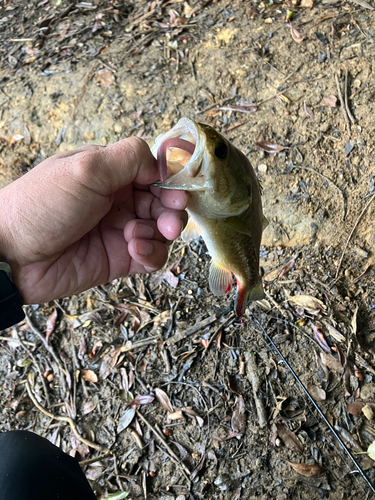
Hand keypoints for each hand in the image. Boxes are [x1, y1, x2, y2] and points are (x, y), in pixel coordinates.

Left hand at [0, 138, 187, 303]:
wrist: (12, 256)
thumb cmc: (41, 205)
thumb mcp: (85, 168)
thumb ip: (129, 158)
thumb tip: (161, 165)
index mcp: (110, 174)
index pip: (154, 172)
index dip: (170, 181)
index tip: (177, 190)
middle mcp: (118, 201)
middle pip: (164, 202)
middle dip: (172, 209)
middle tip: (169, 218)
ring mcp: (120, 231)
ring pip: (162, 230)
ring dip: (162, 232)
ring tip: (139, 236)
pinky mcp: (121, 260)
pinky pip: (152, 257)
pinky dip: (152, 254)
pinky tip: (136, 250)